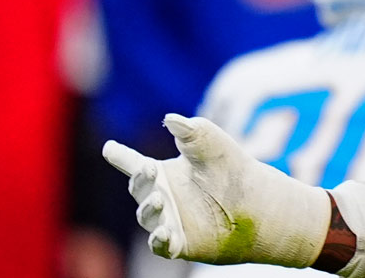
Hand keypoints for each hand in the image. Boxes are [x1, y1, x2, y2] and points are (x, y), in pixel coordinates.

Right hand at [102, 115, 329, 264]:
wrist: (255, 201)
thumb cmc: (229, 168)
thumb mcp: (211, 143)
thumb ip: (191, 130)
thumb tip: (171, 118)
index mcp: (162, 173)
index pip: (134, 164)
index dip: (121, 155)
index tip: (109, 147)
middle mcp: (160, 197)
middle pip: (139, 189)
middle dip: (140, 180)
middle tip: (150, 171)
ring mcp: (167, 221)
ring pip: (147, 217)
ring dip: (149, 209)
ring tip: (159, 199)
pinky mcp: (179, 243)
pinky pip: (161, 245)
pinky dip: (160, 240)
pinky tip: (165, 232)